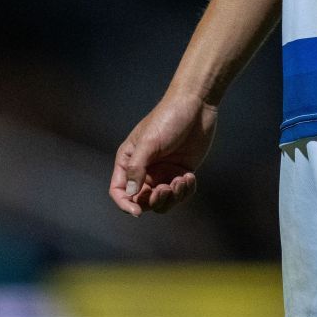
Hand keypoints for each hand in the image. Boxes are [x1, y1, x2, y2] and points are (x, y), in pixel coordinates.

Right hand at [109, 89, 217, 215]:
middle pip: (142, 201)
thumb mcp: (149, 142)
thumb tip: (129, 194)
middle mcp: (145, 169)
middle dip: (155, 201)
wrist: (196, 104)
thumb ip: (137, 167)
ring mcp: (164, 171)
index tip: (137, 212)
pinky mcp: (181, 172)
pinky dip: (186, 191)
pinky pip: (181, 194)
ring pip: (163, 201)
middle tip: (167, 188)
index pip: (119, 191)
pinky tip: (190, 176)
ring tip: (182, 180)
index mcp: (129, 160)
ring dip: (172, 197)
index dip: (125, 204)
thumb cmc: (168, 118)